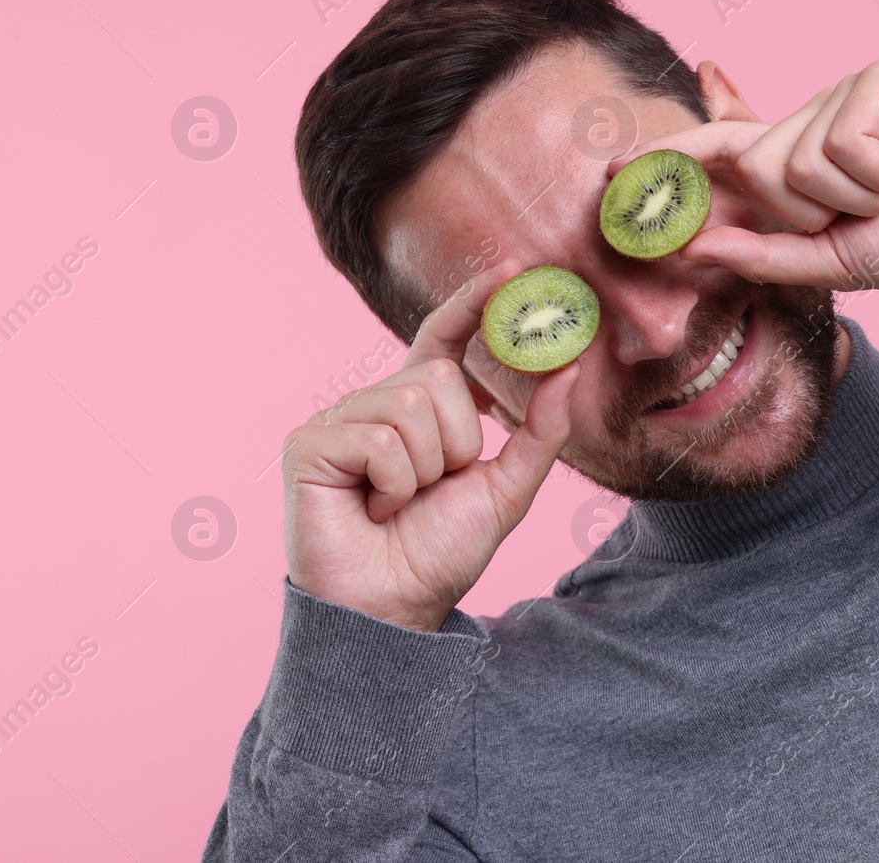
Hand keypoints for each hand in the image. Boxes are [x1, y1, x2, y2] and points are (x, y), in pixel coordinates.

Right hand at [282, 258, 579, 632]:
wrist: (392, 610)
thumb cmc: (438, 554)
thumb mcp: (505, 489)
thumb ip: (539, 431)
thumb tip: (569, 368)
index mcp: (417, 409)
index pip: (444, 338)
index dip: (474, 303)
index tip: (515, 270)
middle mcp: (375, 405)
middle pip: (439, 379)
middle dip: (456, 443)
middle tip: (431, 489)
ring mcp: (338, 421)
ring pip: (411, 404)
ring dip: (426, 469)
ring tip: (399, 504)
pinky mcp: (309, 444)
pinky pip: (379, 438)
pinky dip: (394, 485)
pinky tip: (374, 510)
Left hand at [644, 59, 878, 292]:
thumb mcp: (829, 263)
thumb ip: (762, 254)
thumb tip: (695, 243)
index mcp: (798, 159)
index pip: (722, 148)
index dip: (668, 156)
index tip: (610, 168)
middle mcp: (812, 119)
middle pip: (752, 167)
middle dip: (805, 211)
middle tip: (865, 209)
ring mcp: (844, 93)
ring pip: (789, 162)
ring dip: (846, 197)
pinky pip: (835, 146)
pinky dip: (874, 173)